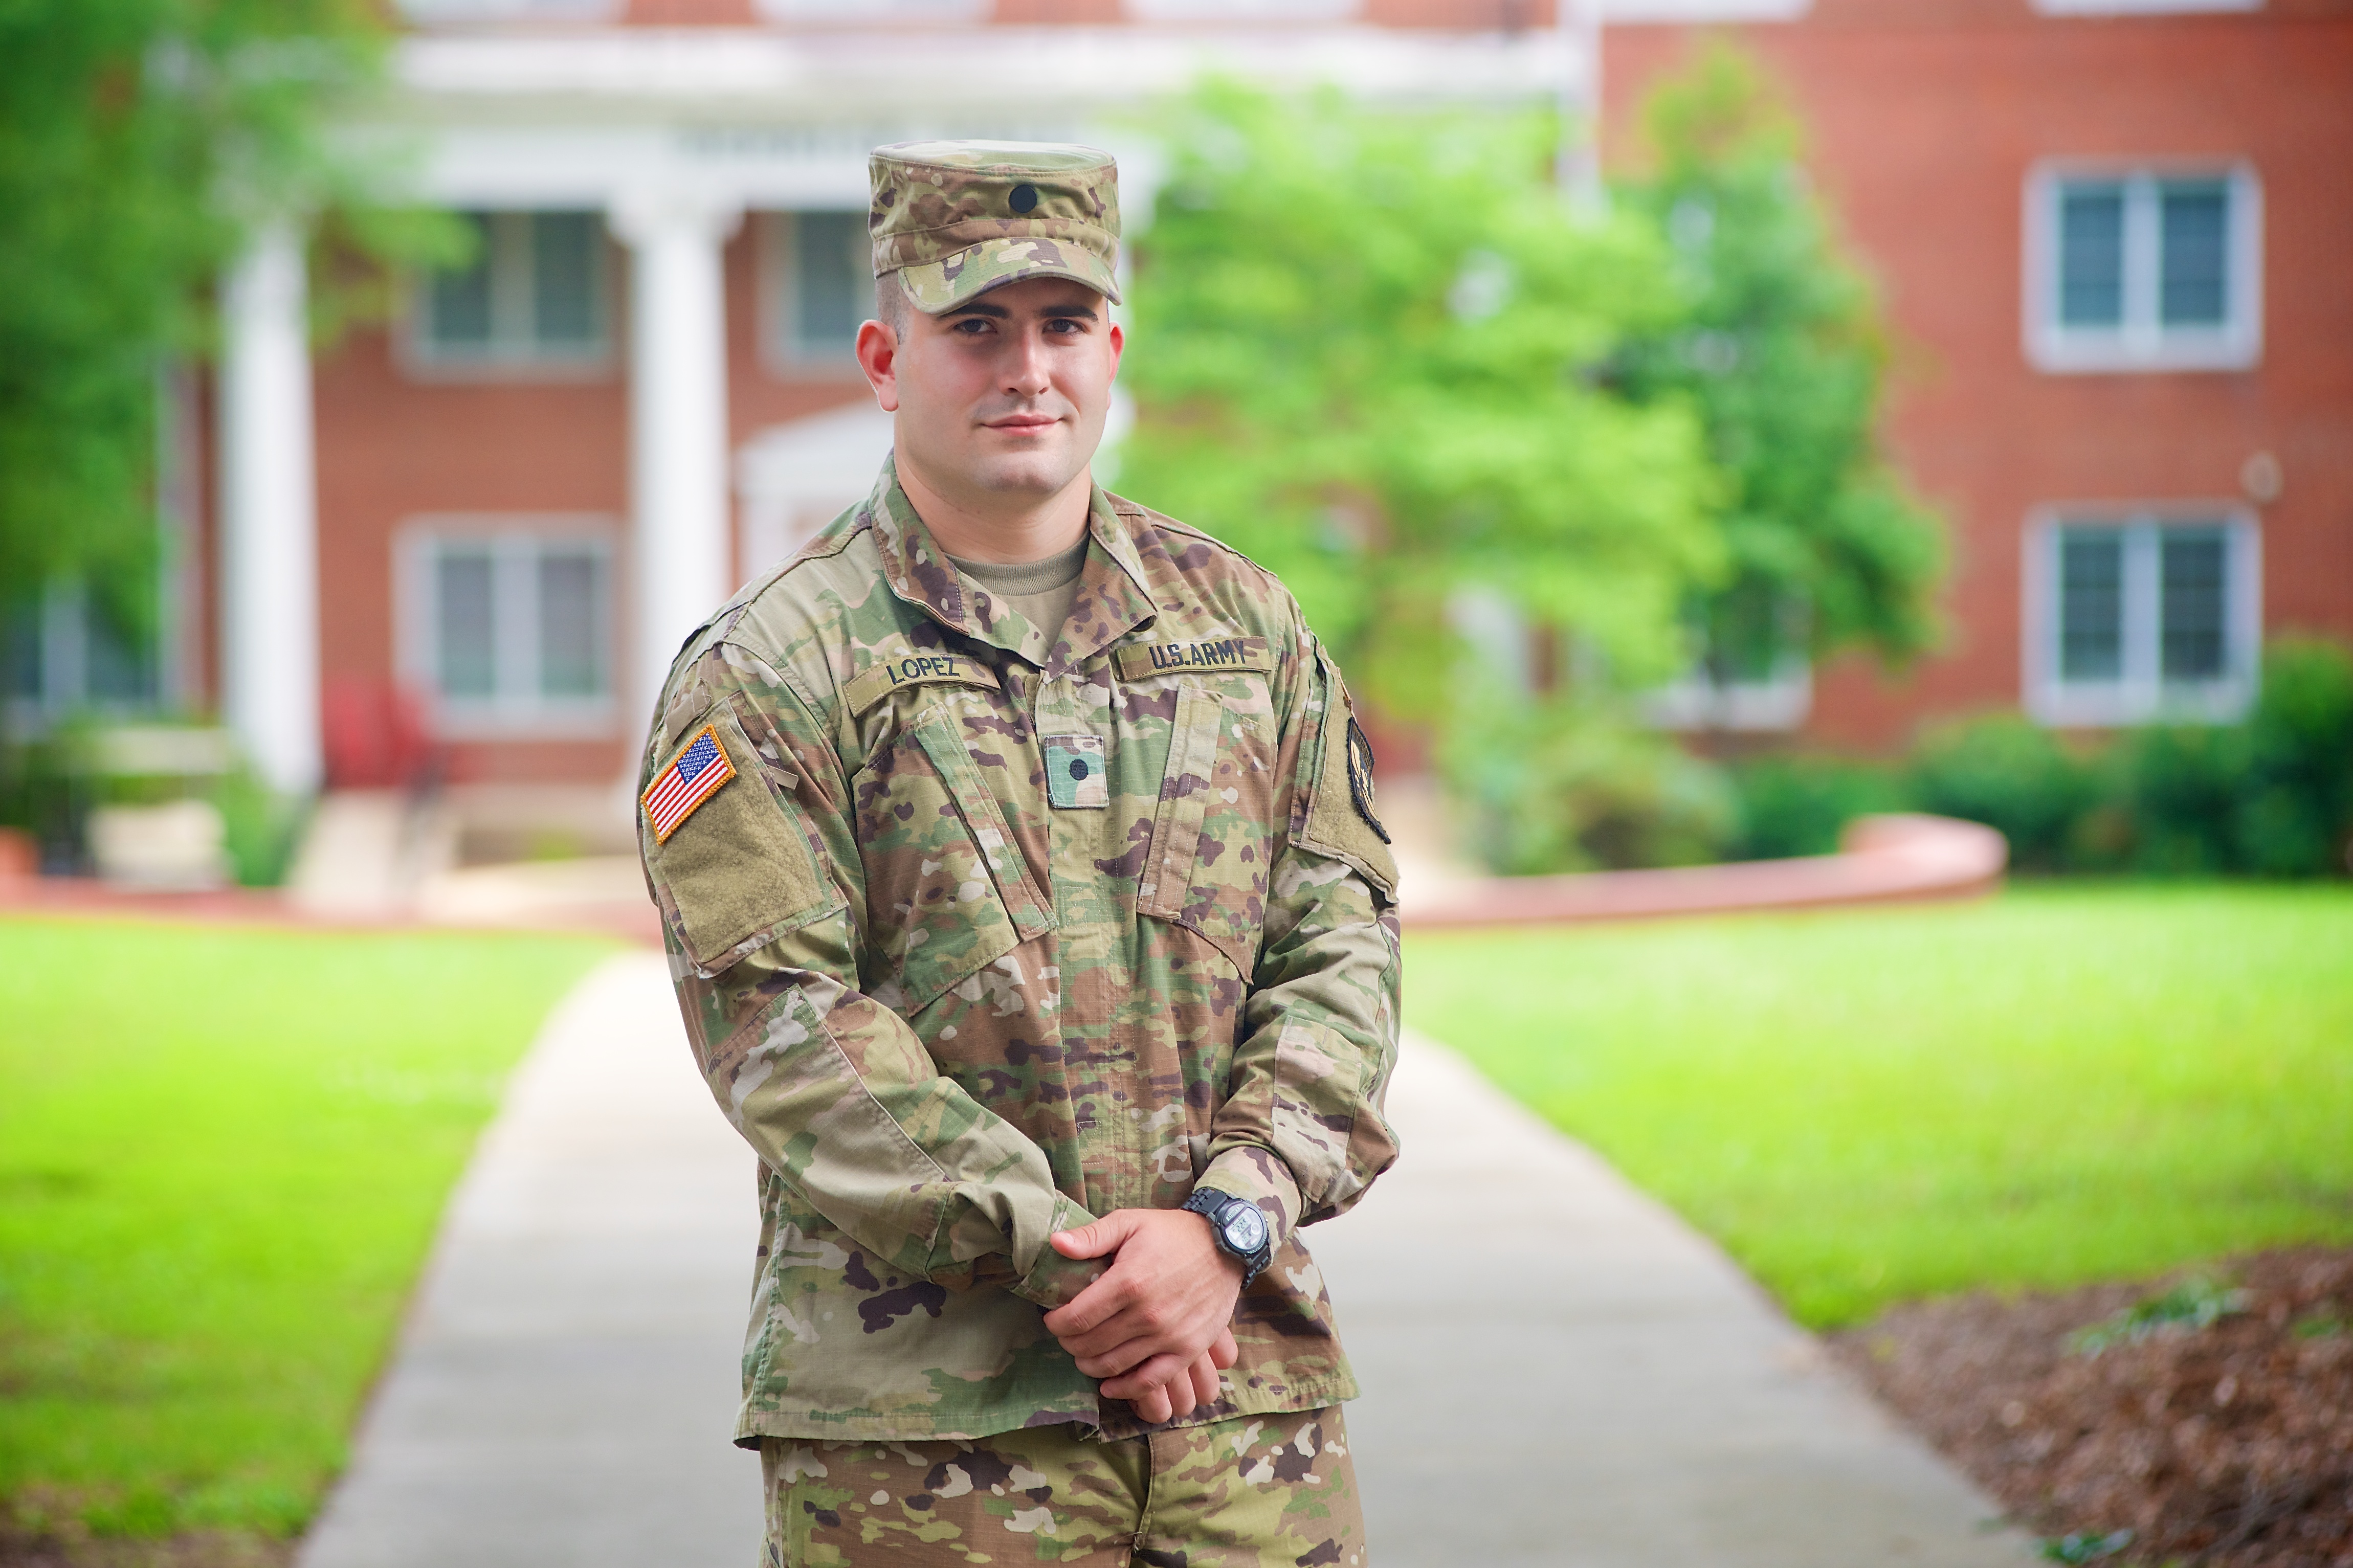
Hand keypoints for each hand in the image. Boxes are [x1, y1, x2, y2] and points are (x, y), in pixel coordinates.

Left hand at [1043, 1208, 1246, 1417]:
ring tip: (1083, 1354)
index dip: (1057, 1323)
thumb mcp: (1131, 1222)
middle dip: (1069, 1343)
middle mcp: (1148, 1314)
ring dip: (1089, 1364)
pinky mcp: (1187, 1349)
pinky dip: (1125, 1388)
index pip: (1077, 1317)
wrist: (1226, 1245)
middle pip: (1090, 1344)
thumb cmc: (1173, 1233)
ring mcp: (1169, 1336)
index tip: (1053, 1319)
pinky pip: (1150, 1381)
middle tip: (1067, 1335)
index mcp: (1129, 1281)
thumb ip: (1092, 1236)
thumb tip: (1054, 1243)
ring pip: (1113, 1365)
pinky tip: (1109, 1385)